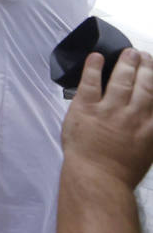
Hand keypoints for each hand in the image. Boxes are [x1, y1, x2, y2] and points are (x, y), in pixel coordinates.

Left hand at [62, 48, 152, 189]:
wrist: (97, 179)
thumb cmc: (121, 170)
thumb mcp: (148, 151)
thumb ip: (151, 131)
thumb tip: (150, 115)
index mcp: (151, 127)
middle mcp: (133, 115)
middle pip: (144, 84)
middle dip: (146, 66)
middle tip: (144, 55)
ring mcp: (109, 111)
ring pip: (121, 80)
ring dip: (126, 63)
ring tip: (128, 53)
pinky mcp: (85, 109)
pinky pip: (90, 83)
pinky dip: (93, 67)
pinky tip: (96, 56)